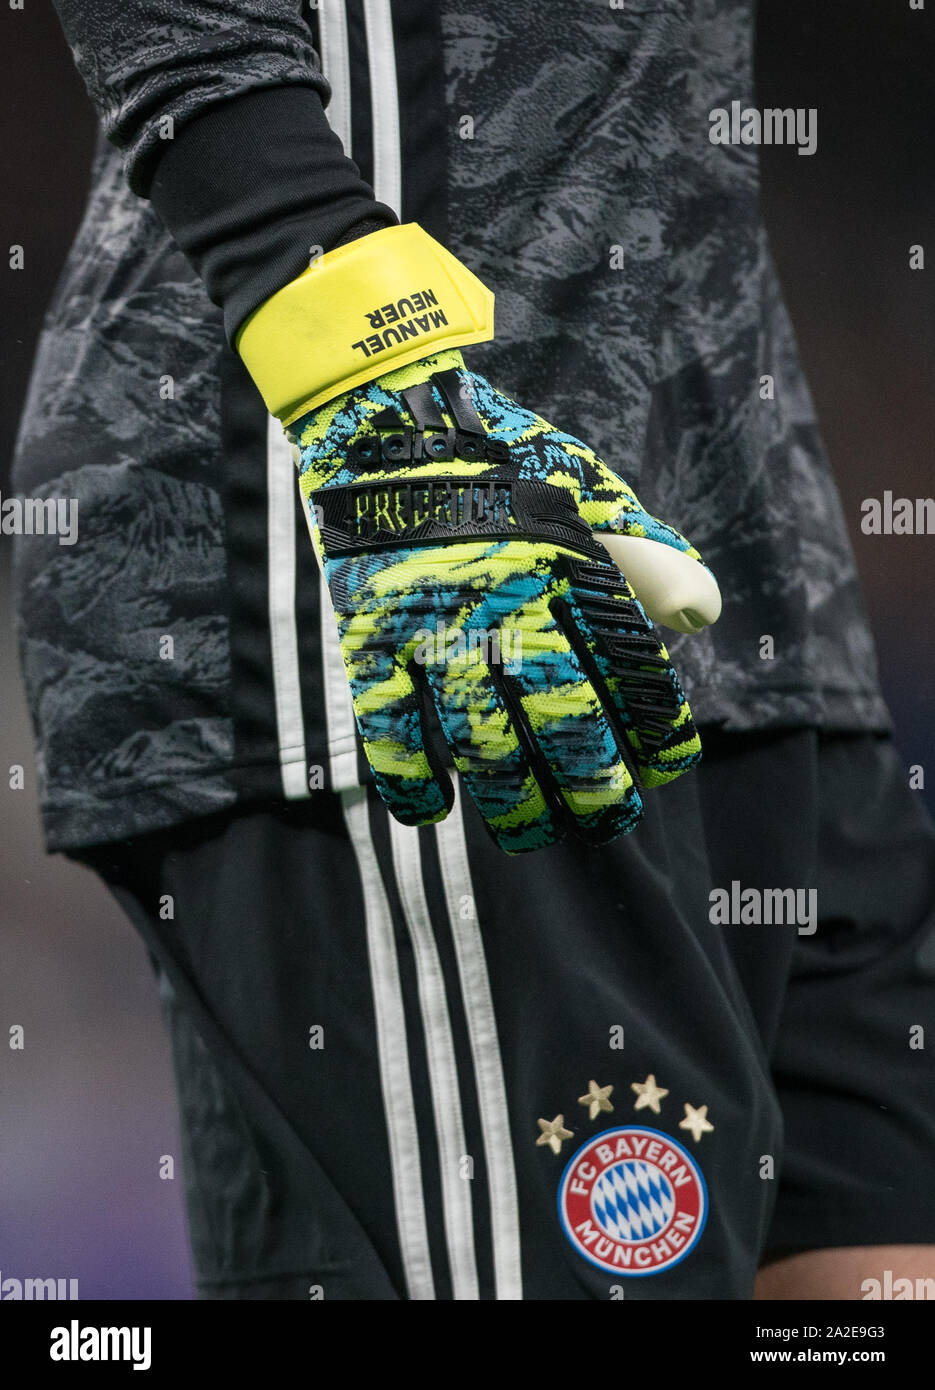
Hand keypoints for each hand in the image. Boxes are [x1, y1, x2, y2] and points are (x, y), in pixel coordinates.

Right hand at [290, 347, 718, 852]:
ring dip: (511, 802)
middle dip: (592, 787)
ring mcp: (434, 626)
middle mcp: (507, 605)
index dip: (656, 728)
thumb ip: (643, 553)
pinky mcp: (370, 637)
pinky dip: (409, 782)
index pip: (629, 669)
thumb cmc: (496, 455)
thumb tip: (705, 617)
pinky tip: (431, 811)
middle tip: (608, 822)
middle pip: (562, 722)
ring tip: (530, 834)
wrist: (382, 411)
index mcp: (567, 569)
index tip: (667, 767)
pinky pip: (388, 731)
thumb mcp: (582, 486)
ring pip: (481, 744)